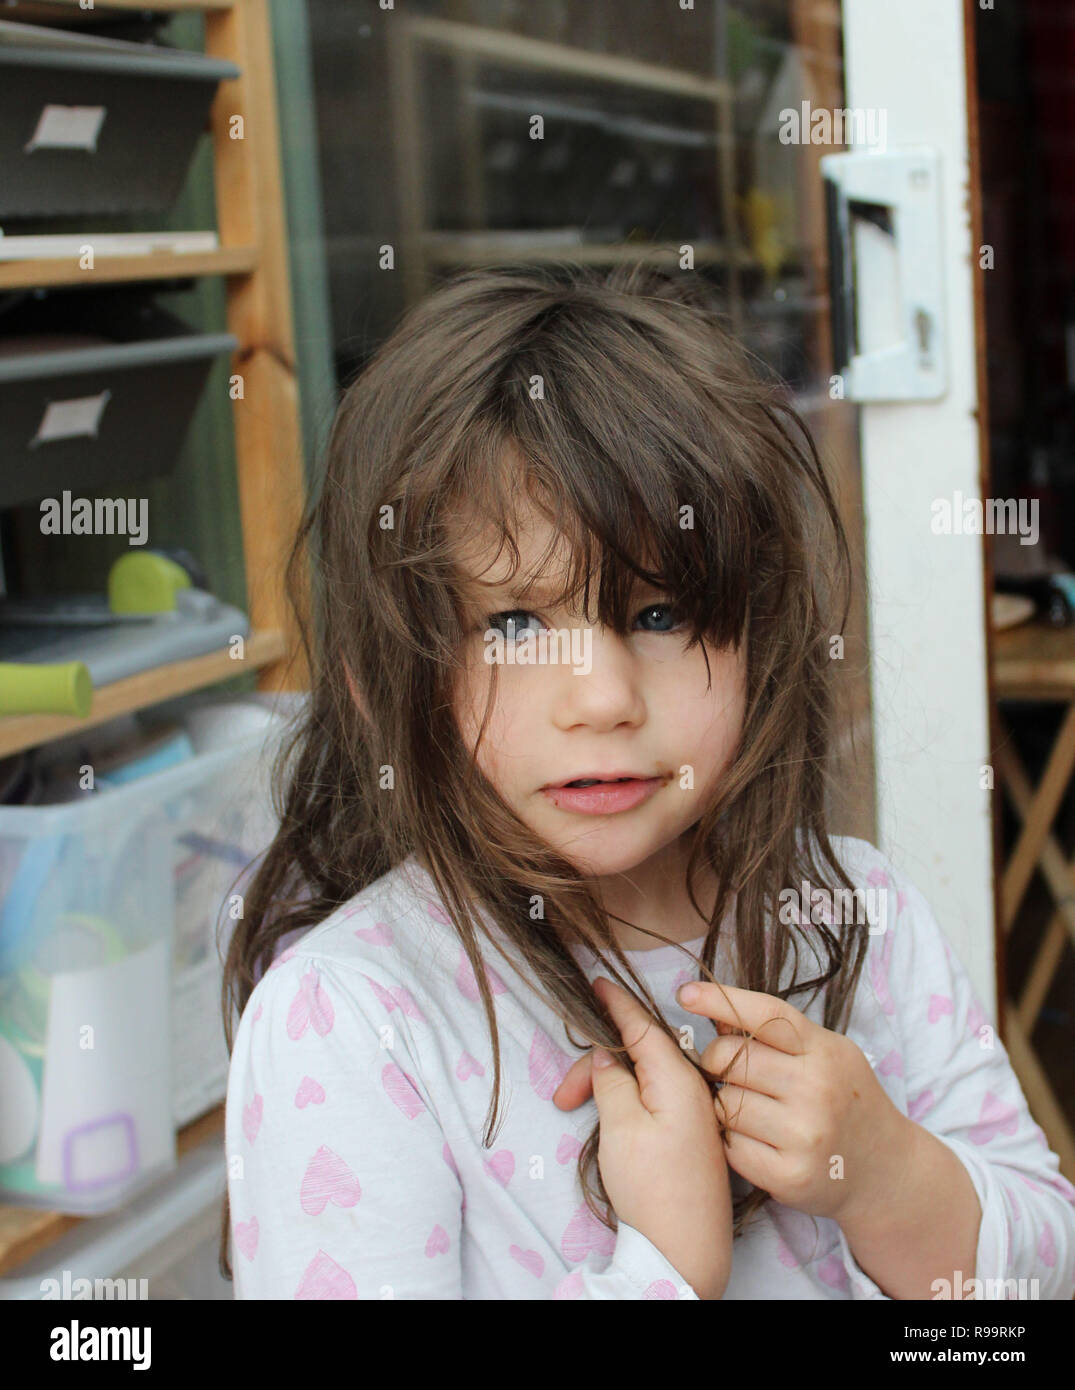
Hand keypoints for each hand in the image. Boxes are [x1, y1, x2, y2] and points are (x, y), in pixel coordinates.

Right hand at [553, 975, 732, 1299]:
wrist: (686, 1252)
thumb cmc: (652, 1186)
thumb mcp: (621, 1126)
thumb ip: (611, 1080)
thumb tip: (607, 1054)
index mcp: (679, 1079)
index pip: (643, 1026)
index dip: (617, 1003)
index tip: (597, 982)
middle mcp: (693, 1090)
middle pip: (639, 1056)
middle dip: (596, 1065)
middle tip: (562, 1096)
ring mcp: (696, 1116)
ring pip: (645, 1080)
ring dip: (608, 1086)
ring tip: (577, 1111)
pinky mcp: (693, 1138)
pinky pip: (657, 1100)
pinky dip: (628, 1100)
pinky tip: (610, 1115)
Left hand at [676, 980, 915, 1225]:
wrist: (886, 1170)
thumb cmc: (846, 1101)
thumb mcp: (826, 1054)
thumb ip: (777, 1036)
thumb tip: (716, 1018)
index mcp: (825, 1051)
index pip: (766, 1014)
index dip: (721, 999)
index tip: (686, 994)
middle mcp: (817, 1089)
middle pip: (731, 1058)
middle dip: (716, 1061)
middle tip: (727, 1072)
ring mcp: (804, 1135)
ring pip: (724, 1103)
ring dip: (724, 1104)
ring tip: (750, 1111)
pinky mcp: (789, 1175)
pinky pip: (730, 1146)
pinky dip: (732, 1141)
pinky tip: (755, 1140)